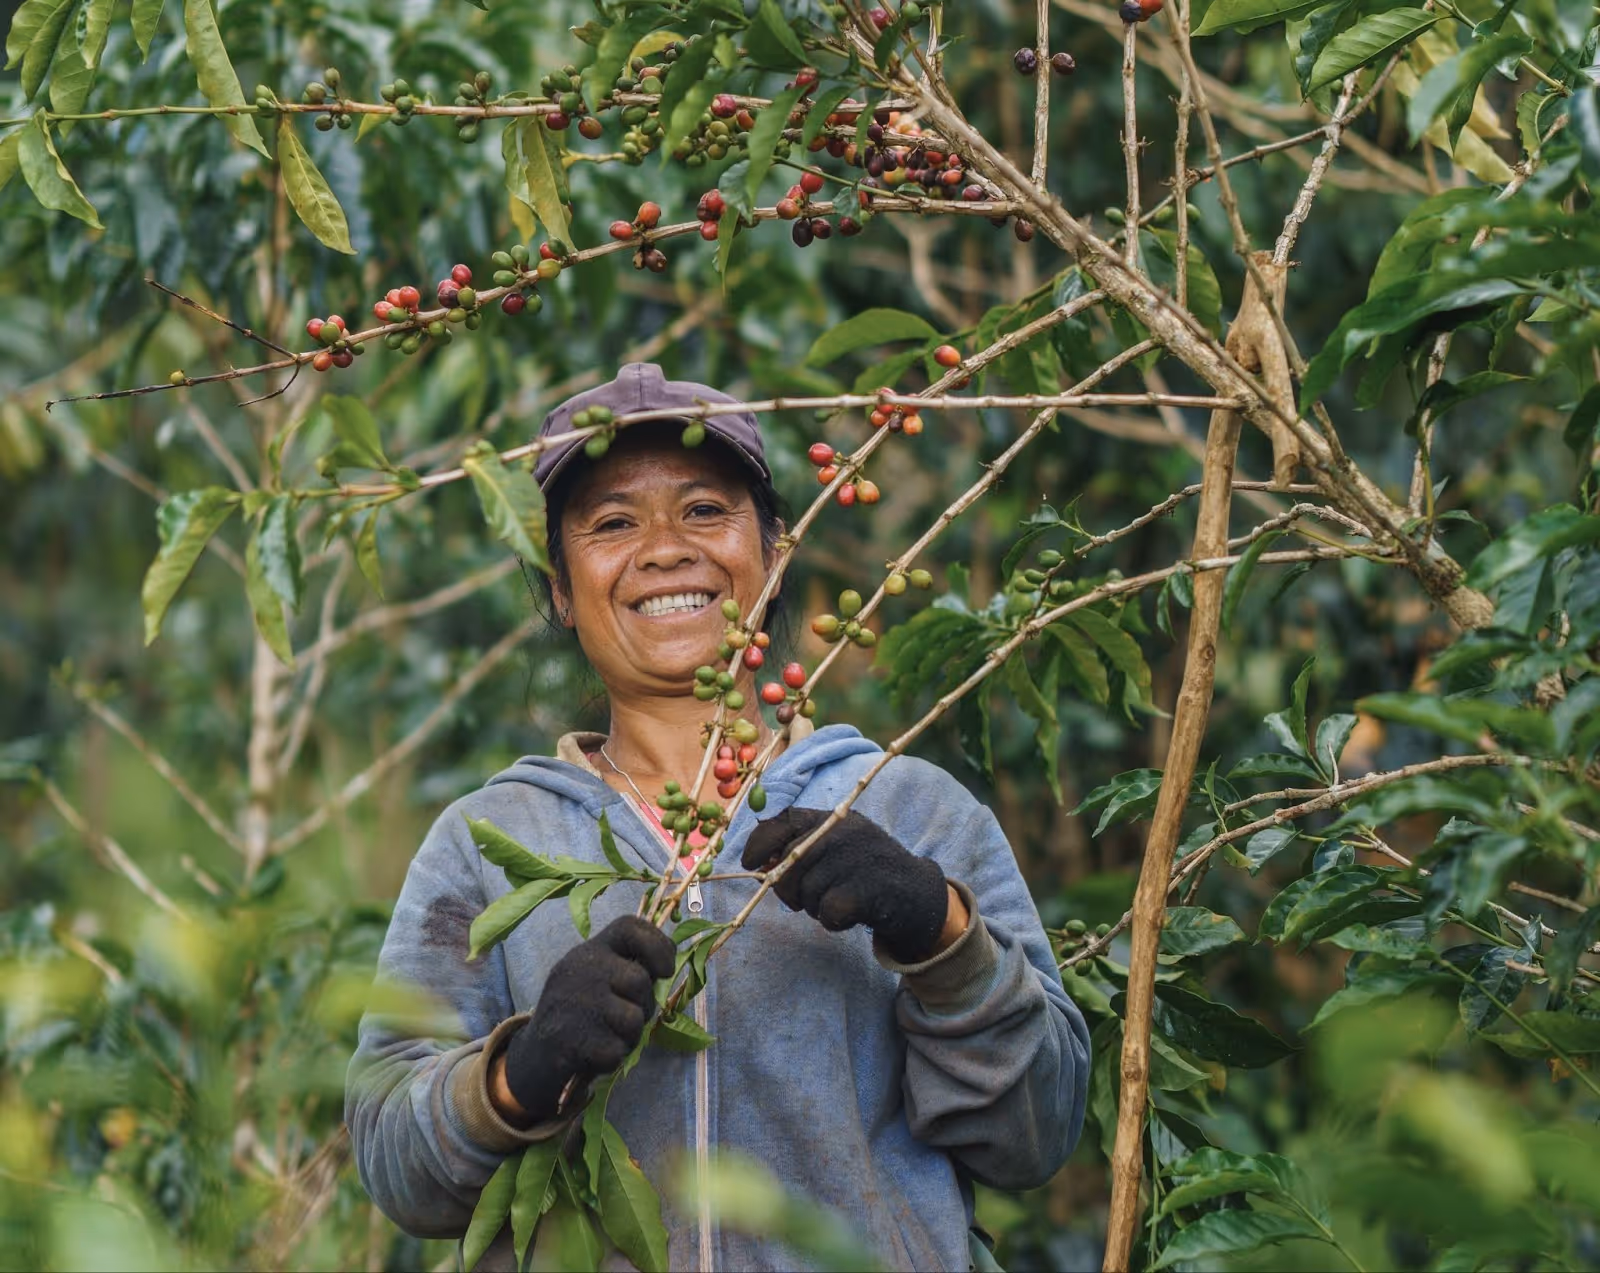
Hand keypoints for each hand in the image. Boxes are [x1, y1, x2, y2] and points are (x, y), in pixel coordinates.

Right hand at [499, 916, 675, 1120]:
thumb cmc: (580, 1013)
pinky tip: (593, 1053)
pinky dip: (612, 1058)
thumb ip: (626, 969)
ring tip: (610, 1035)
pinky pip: (617, 1051)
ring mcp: (573, 1003)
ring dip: (631, 1036)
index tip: (665, 970)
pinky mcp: (569, 1039)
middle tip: (627, 1016)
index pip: (629, 927)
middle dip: (645, 1004)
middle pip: (640, 980)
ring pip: (634, 1019)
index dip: (657, 944)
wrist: (535, 1053)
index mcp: (590, 950)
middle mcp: (580, 969)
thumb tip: (665, 969)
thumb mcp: (596, 978)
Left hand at [741, 806, 950, 963]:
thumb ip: (804, 846)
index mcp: (833, 818)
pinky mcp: (865, 890)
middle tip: (799, 901)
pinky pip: (826, 912)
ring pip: (805, 892)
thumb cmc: (866, 871)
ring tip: (838, 900)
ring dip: (814, 907)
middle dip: (786, 889)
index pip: (784, 819)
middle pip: (788, 863)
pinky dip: (832, 921)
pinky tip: (850, 915)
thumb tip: (762, 863)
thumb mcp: (839, 845)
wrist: (917, 894)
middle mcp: (843, 832)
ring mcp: (854, 859)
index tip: (748, 862)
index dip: (759, 841)